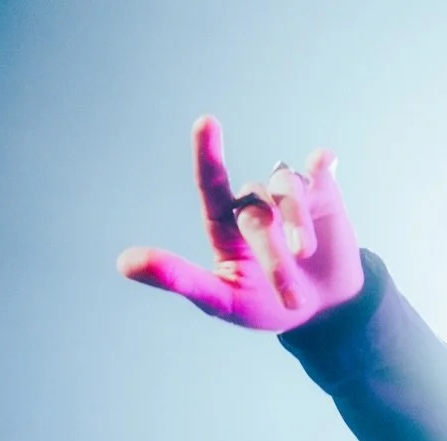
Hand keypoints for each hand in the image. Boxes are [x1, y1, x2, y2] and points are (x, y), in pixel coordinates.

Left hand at [117, 116, 364, 331]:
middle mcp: (254, 204)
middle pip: (256, 211)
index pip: (211, 184)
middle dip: (274, 257)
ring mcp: (288, 197)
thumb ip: (178, 279)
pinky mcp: (323, 193)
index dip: (207, 155)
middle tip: (290, 298)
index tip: (205, 123)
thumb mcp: (222, 301)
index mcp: (225, 225)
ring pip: (287, 189)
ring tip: (306, 259)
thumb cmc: (265, 307)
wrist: (321, 312)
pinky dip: (320, 167)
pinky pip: (319, 170)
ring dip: (298, 225)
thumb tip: (123, 263)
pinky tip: (323, 164)